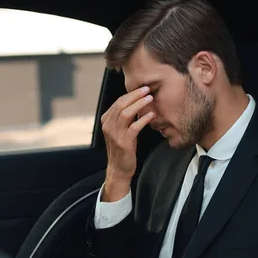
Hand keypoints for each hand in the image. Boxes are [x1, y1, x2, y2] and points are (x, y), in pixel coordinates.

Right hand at [100, 86, 154, 200]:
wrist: (119, 169)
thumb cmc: (122, 148)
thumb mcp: (119, 130)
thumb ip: (124, 117)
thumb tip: (136, 102)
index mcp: (106, 121)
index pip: (118, 102)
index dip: (131, 93)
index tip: (142, 88)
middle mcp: (108, 126)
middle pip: (121, 104)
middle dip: (135, 95)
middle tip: (147, 89)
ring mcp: (115, 134)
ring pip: (126, 113)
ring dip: (139, 104)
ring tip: (150, 99)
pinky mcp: (123, 142)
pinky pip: (134, 127)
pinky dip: (143, 119)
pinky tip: (152, 115)